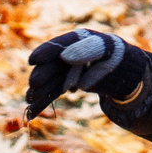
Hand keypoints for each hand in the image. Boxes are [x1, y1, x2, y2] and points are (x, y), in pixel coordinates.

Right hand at [26, 28, 146, 116]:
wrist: (121, 70)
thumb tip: (64, 56)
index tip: (33, 60)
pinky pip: (54, 93)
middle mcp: (67, 54)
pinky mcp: (67, 84)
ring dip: (40, 90)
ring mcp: (65, 70)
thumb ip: (85, 50)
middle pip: (52, 65)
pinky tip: (31, 112)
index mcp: (77, 40)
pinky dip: (43, 102)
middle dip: (42, 75)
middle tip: (34, 84)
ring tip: (30, 99)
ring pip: (51, 81)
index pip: (59, 45)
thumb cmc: (113, 54)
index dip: (46, 52)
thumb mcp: (104, 49)